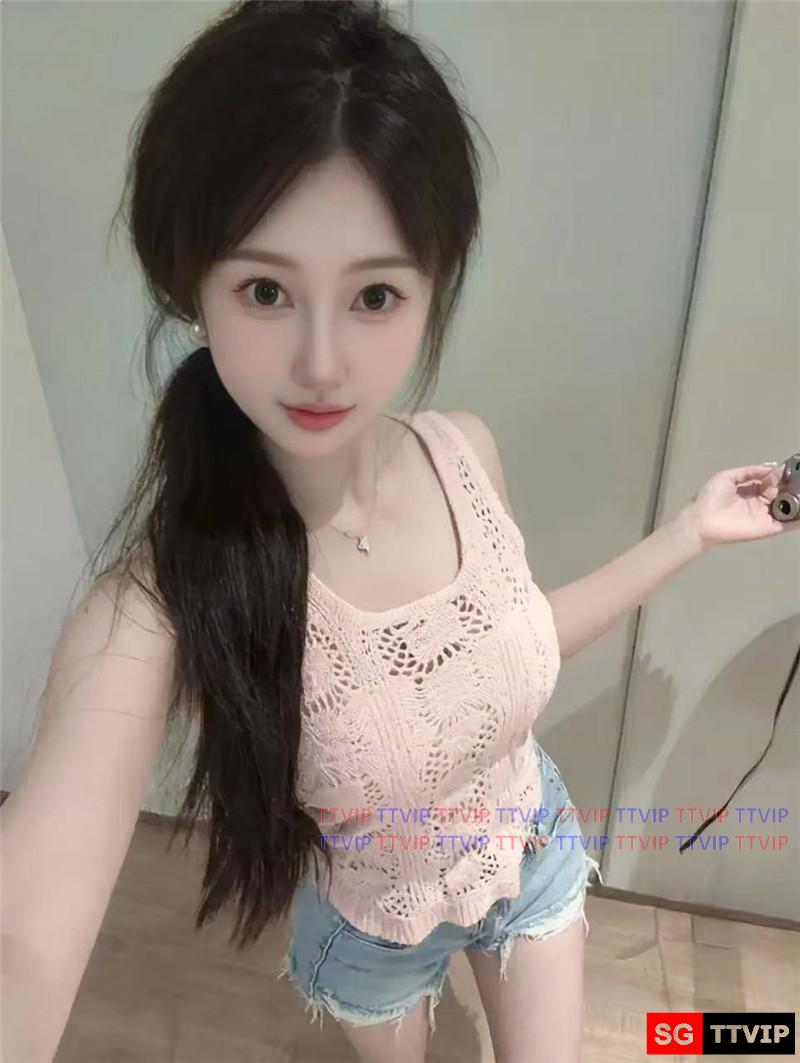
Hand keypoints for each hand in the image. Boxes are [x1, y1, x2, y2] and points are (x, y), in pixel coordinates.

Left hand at [681, 462, 798, 548]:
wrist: (701, 521)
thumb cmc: (710, 499)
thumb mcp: (727, 477)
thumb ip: (749, 471)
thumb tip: (771, 466)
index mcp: (749, 489)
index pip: (771, 481)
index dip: (781, 475)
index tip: (792, 468)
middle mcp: (759, 502)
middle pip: (781, 493)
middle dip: (791, 486)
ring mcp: (764, 515)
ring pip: (786, 508)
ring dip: (797, 502)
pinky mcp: (766, 528)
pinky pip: (786, 524)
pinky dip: (798, 520)